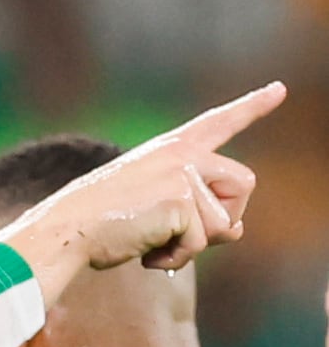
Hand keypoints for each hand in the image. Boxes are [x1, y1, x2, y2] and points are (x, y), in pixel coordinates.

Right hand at [0, 82, 283, 286]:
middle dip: (225, 218)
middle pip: (243, 185)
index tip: (279, 89)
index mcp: (169, 149)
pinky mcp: (180, 200)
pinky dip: (176, 257)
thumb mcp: (154, 212)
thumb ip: (199, 215)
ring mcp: (183, 174)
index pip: (218, 123)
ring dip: (193, 245)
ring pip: (224, 222)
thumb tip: (239, 231)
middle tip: (184, 236)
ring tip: (153, 243)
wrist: (66, 231)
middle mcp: (183, 154)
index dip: (252, 106)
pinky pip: (201, 242)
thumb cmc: (100, 226)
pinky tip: (148, 253)